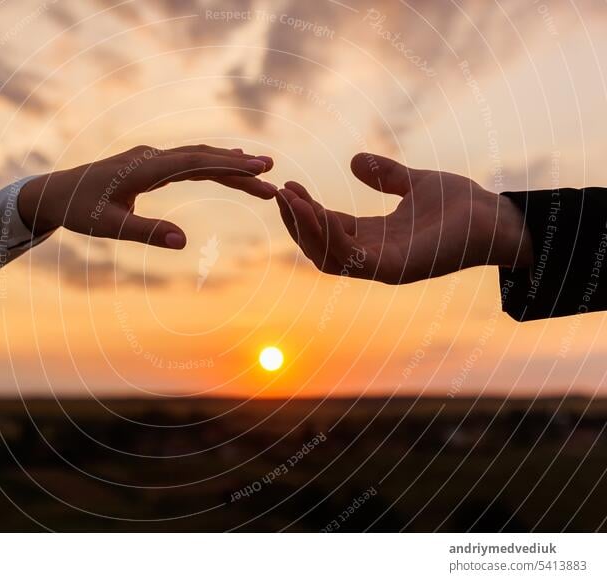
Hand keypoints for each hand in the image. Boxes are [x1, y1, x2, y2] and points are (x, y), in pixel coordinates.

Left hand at [18, 144, 275, 248]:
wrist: (55, 193)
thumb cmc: (80, 211)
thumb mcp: (109, 227)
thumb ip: (146, 232)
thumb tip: (183, 241)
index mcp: (145, 168)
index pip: (196, 163)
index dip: (230, 166)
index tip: (260, 170)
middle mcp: (151, 157)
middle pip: (203, 157)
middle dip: (238, 165)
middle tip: (272, 173)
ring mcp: (151, 159)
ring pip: (197, 157)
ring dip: (227, 163)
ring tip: (259, 170)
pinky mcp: (150, 166)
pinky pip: (187, 162)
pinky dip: (210, 164)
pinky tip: (226, 166)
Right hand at [276, 153, 532, 283]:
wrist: (499, 217)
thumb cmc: (463, 205)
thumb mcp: (415, 183)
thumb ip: (386, 176)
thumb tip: (354, 160)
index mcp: (376, 238)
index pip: (329, 229)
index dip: (305, 211)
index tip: (288, 185)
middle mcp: (375, 256)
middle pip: (320, 247)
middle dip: (297, 223)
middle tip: (280, 193)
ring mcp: (385, 266)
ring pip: (329, 257)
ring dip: (306, 230)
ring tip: (290, 200)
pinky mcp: (398, 269)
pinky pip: (353, 260)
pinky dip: (331, 238)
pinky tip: (319, 212)